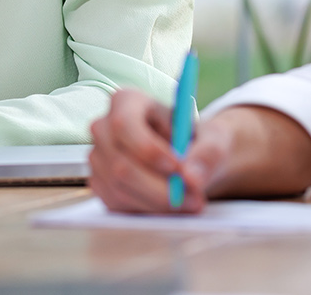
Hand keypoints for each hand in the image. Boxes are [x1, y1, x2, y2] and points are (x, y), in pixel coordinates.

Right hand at [88, 89, 233, 213]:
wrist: (188, 158)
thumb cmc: (197, 140)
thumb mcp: (212, 139)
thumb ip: (207, 154)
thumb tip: (191, 177)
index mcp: (126, 101)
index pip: (124, 124)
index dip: (148, 150)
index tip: (178, 168)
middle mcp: (103, 127)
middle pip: (120, 164)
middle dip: (159, 187)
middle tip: (193, 198)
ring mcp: (97, 157)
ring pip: (120, 188)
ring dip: (158, 202)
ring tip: (191, 202)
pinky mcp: (99, 183)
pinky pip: (117, 204)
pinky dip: (147, 210)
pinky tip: (171, 206)